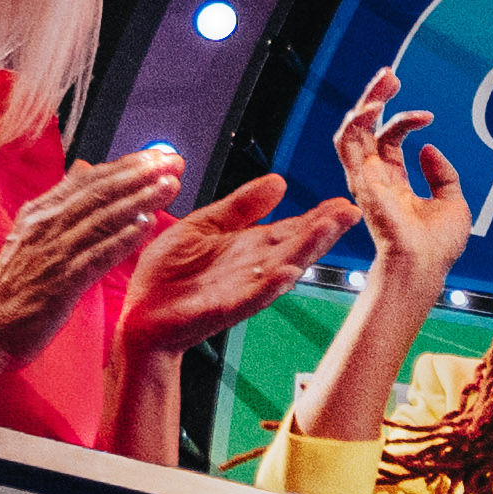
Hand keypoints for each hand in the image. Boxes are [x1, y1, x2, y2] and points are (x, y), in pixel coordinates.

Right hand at [0, 141, 203, 363]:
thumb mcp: (34, 234)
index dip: (126, 165)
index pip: (89, 180)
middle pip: (99, 192)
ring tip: (169, 186)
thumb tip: (84, 167)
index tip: (158, 155)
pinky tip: (144, 226)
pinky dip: (120, 240)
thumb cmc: (14, 286)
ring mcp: (52, 253)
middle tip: (173, 161)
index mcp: (40, 212)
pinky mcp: (59, 283)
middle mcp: (45, 225)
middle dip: (139, 174)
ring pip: (101, 218)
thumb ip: (61, 202)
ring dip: (138, 200)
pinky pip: (94, 256)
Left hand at [96, 153, 354, 348]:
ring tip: (327, 230)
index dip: (319, 215)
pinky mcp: (224, 307)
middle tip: (351, 211)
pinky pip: (251, 296)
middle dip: (323, 229)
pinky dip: (269, 286)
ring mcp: (243, 288)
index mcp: (250, 246)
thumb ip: (241, 206)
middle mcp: (254, 267)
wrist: (141, 313)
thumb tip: (279, 180)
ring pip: (281, 267)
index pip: (292, 227)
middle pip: (296, 244)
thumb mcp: (204, 225)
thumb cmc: (169, 272)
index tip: (345, 202)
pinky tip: (287, 273)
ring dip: (305, 250)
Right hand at [330, 64, 475, 293]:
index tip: (428, 116)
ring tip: (386, 80)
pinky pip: (349, 143)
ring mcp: (365, 179)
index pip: (390, 139)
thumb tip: (429, 146)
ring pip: (353, 130)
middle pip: (366, 128)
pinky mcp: (360, 180)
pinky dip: (360, 120)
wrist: (425, 265)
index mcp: (393, 181)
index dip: (406, 120)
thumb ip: (441, 173)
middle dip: (376, 97)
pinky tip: (378, 105)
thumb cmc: (437, 246)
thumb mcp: (452, 201)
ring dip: (367, 101)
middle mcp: (375, 178)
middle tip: (390, 75)